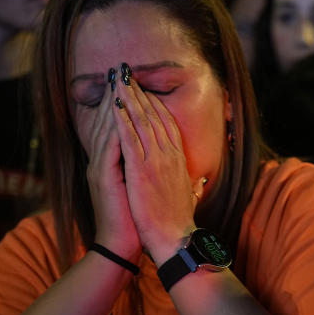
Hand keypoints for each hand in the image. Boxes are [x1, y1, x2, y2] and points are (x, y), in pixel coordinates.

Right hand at [85, 74, 139, 259]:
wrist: (126, 245)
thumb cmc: (139, 220)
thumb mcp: (147, 190)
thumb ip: (153, 173)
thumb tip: (169, 164)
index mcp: (115, 163)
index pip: (120, 126)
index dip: (127, 104)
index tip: (136, 84)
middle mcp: (103, 162)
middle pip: (110, 121)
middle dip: (118, 96)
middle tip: (123, 71)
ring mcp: (101, 169)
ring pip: (107, 129)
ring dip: (114, 105)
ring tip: (120, 83)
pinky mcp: (103, 178)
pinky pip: (108, 148)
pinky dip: (114, 128)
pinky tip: (120, 112)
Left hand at [112, 65, 199, 263]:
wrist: (174, 239)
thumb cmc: (179, 223)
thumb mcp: (189, 198)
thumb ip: (192, 186)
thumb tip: (200, 181)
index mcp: (179, 161)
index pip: (167, 125)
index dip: (154, 105)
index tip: (143, 90)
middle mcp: (170, 156)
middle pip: (154, 116)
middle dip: (139, 93)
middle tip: (126, 74)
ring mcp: (156, 161)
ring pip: (141, 121)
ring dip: (128, 98)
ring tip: (117, 80)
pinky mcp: (141, 170)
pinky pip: (129, 138)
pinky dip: (121, 118)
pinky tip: (113, 104)